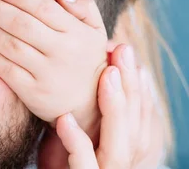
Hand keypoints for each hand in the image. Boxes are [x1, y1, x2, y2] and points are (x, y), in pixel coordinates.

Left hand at [0, 0, 107, 130]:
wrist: (89, 104)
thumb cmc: (83, 57)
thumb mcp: (95, 30)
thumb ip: (84, 7)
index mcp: (77, 32)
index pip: (43, 8)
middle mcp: (63, 52)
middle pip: (21, 24)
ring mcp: (48, 74)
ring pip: (11, 45)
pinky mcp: (34, 93)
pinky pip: (7, 71)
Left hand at [56, 43, 165, 168]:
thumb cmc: (64, 161)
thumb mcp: (80, 130)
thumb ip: (90, 104)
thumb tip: (97, 61)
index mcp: (127, 148)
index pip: (139, 112)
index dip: (134, 80)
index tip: (122, 48)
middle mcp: (124, 162)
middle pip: (136, 123)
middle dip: (130, 84)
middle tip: (120, 50)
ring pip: (121, 144)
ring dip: (115, 108)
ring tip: (106, 75)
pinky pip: (86, 166)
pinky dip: (78, 142)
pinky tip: (65, 119)